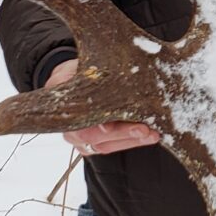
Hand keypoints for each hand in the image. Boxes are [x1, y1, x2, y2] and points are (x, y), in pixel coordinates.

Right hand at [45, 57, 161, 154]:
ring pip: (108, 145)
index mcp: (62, 112)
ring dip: (133, 140)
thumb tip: (92, 72)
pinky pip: (115, 146)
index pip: (79, 123)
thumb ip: (80, 74)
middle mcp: (71, 131)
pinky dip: (133, 141)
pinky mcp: (97, 143)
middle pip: (96, 138)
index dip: (95, 126)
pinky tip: (150, 136)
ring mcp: (84, 141)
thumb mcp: (73, 69)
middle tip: (144, 129)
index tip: (109, 125)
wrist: (72, 80)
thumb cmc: (75, 73)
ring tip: (153, 134)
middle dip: (122, 134)